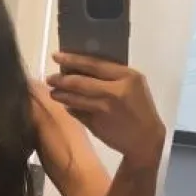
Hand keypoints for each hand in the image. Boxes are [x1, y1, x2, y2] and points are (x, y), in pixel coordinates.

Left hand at [48, 53, 164, 161]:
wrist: (146, 139)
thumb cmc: (140, 108)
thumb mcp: (133, 86)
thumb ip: (112, 76)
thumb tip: (80, 69)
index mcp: (126, 77)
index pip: (94, 64)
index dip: (72, 59)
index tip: (56, 56)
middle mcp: (114, 92)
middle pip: (80, 82)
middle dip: (61, 79)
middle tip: (50, 78)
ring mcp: (104, 109)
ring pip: (75, 99)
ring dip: (61, 95)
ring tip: (53, 92)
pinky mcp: (97, 124)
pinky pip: (77, 113)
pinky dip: (70, 109)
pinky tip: (66, 106)